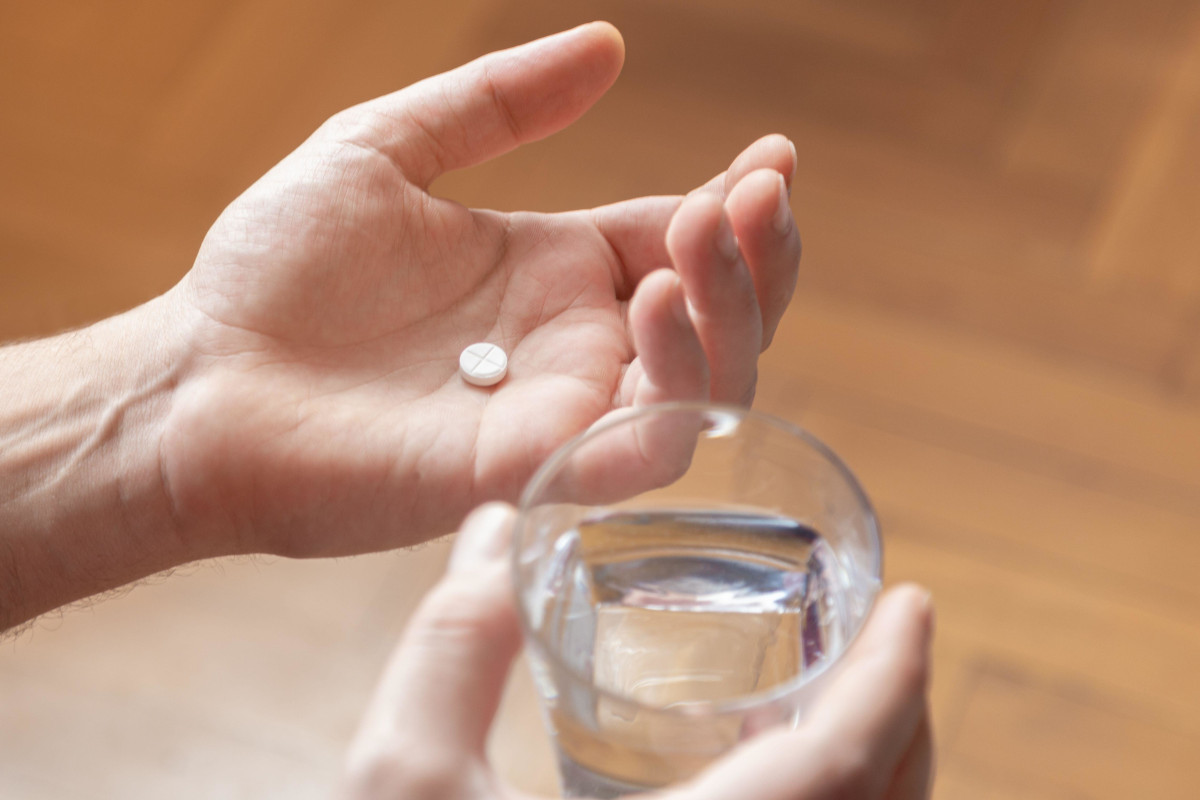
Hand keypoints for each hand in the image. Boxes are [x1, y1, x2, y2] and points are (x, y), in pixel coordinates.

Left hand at [157, 22, 800, 557]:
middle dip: (757, 257)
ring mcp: (559, 413)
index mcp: (553, 273)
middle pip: (716, 317)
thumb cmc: (274, 272)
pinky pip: (640, 452)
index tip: (771, 153)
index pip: (680, 241)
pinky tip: (653, 308)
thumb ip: (496, 104)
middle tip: (756, 192)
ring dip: (727, 313)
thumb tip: (609, 46)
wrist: (202, 376)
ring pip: (703, 387)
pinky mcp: (531, 469)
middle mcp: (572, 347)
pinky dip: (672, 390)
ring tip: (697, 240)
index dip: (736, 204)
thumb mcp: (386, 151)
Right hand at [343, 504, 933, 799]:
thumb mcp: (404, 790)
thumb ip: (452, 651)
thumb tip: (494, 531)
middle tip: (890, 642)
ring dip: (874, 779)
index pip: (841, 768)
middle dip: (904, 721)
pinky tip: (769, 791)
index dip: (895, 677)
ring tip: (842, 705)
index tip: (917, 601)